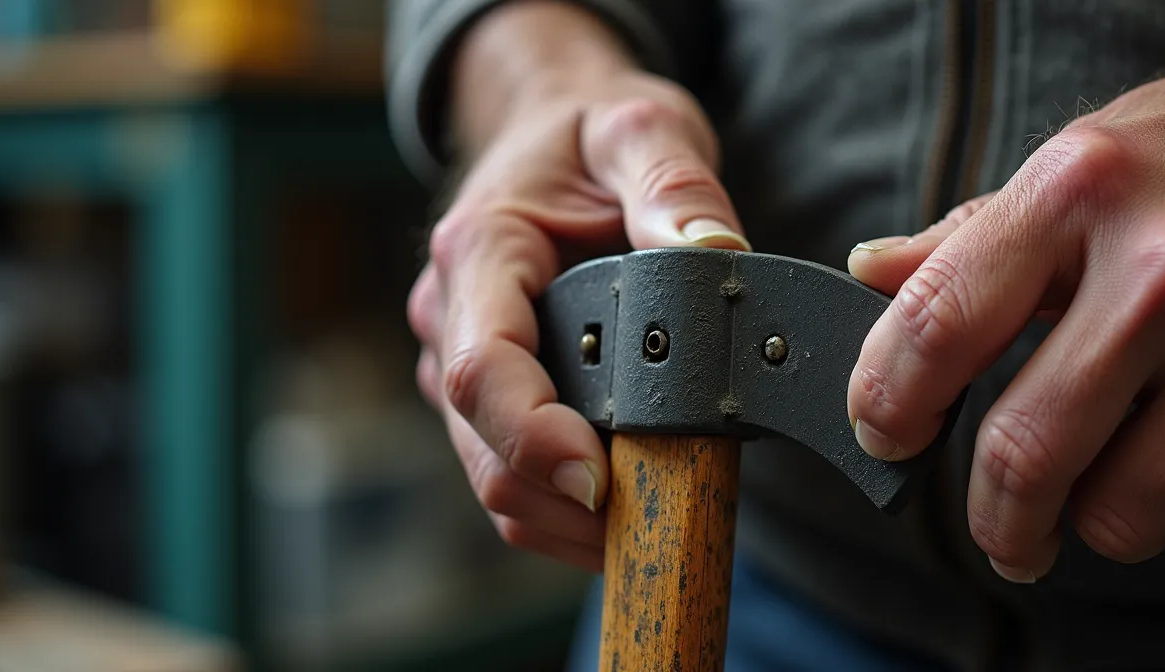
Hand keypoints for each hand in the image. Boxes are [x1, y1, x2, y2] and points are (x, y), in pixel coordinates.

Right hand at [407, 70, 748, 571]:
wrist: (546, 134)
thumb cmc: (587, 134)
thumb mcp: (640, 129)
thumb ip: (673, 183)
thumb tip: (713, 252)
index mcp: (480, 252)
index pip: (481, 369)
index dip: (533, 437)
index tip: (599, 479)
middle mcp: (450, 318)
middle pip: (483, 446)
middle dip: (564, 500)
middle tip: (662, 517)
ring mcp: (457, 364)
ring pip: (494, 477)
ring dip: (567, 517)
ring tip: (658, 514)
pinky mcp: (482, 396)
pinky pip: (510, 475)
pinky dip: (564, 509)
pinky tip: (632, 502)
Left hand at [846, 52, 1164, 581]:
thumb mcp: (1079, 162)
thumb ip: (969, 237)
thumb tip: (870, 275)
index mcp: (1080, 195)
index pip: (940, 324)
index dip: (886, 400)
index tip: (884, 434)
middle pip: (1027, 454)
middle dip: (994, 518)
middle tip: (998, 527)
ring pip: (1123, 517)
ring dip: (1095, 518)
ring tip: (1111, 471)